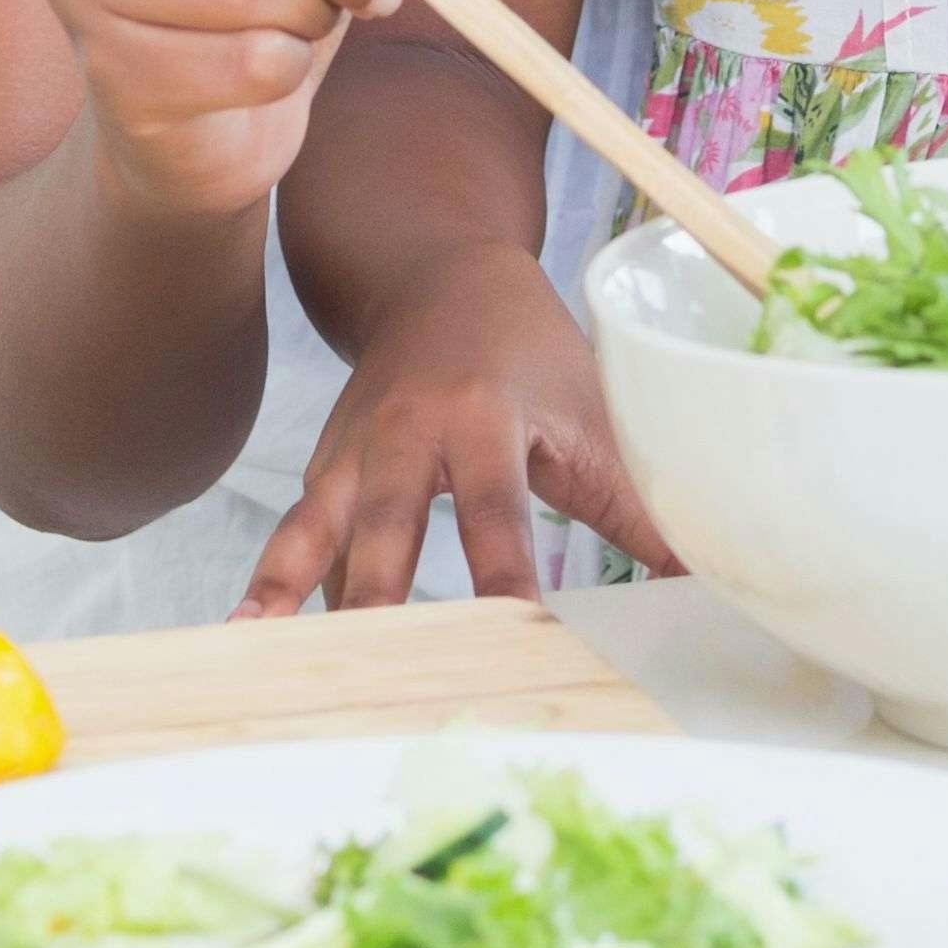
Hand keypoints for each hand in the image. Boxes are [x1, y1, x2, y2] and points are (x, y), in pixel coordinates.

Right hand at [238, 243, 678, 613]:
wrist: (438, 274)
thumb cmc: (527, 349)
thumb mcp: (587, 409)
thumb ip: (633, 500)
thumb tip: (696, 578)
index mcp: (480, 412)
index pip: (494, 507)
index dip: (504, 573)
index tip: (516, 638)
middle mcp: (404, 430)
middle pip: (384, 521)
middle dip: (377, 596)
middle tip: (372, 672)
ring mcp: (352, 448)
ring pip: (314, 524)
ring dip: (284, 584)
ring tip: (252, 646)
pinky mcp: (325, 466)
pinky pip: (302, 533)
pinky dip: (280, 585)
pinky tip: (254, 642)